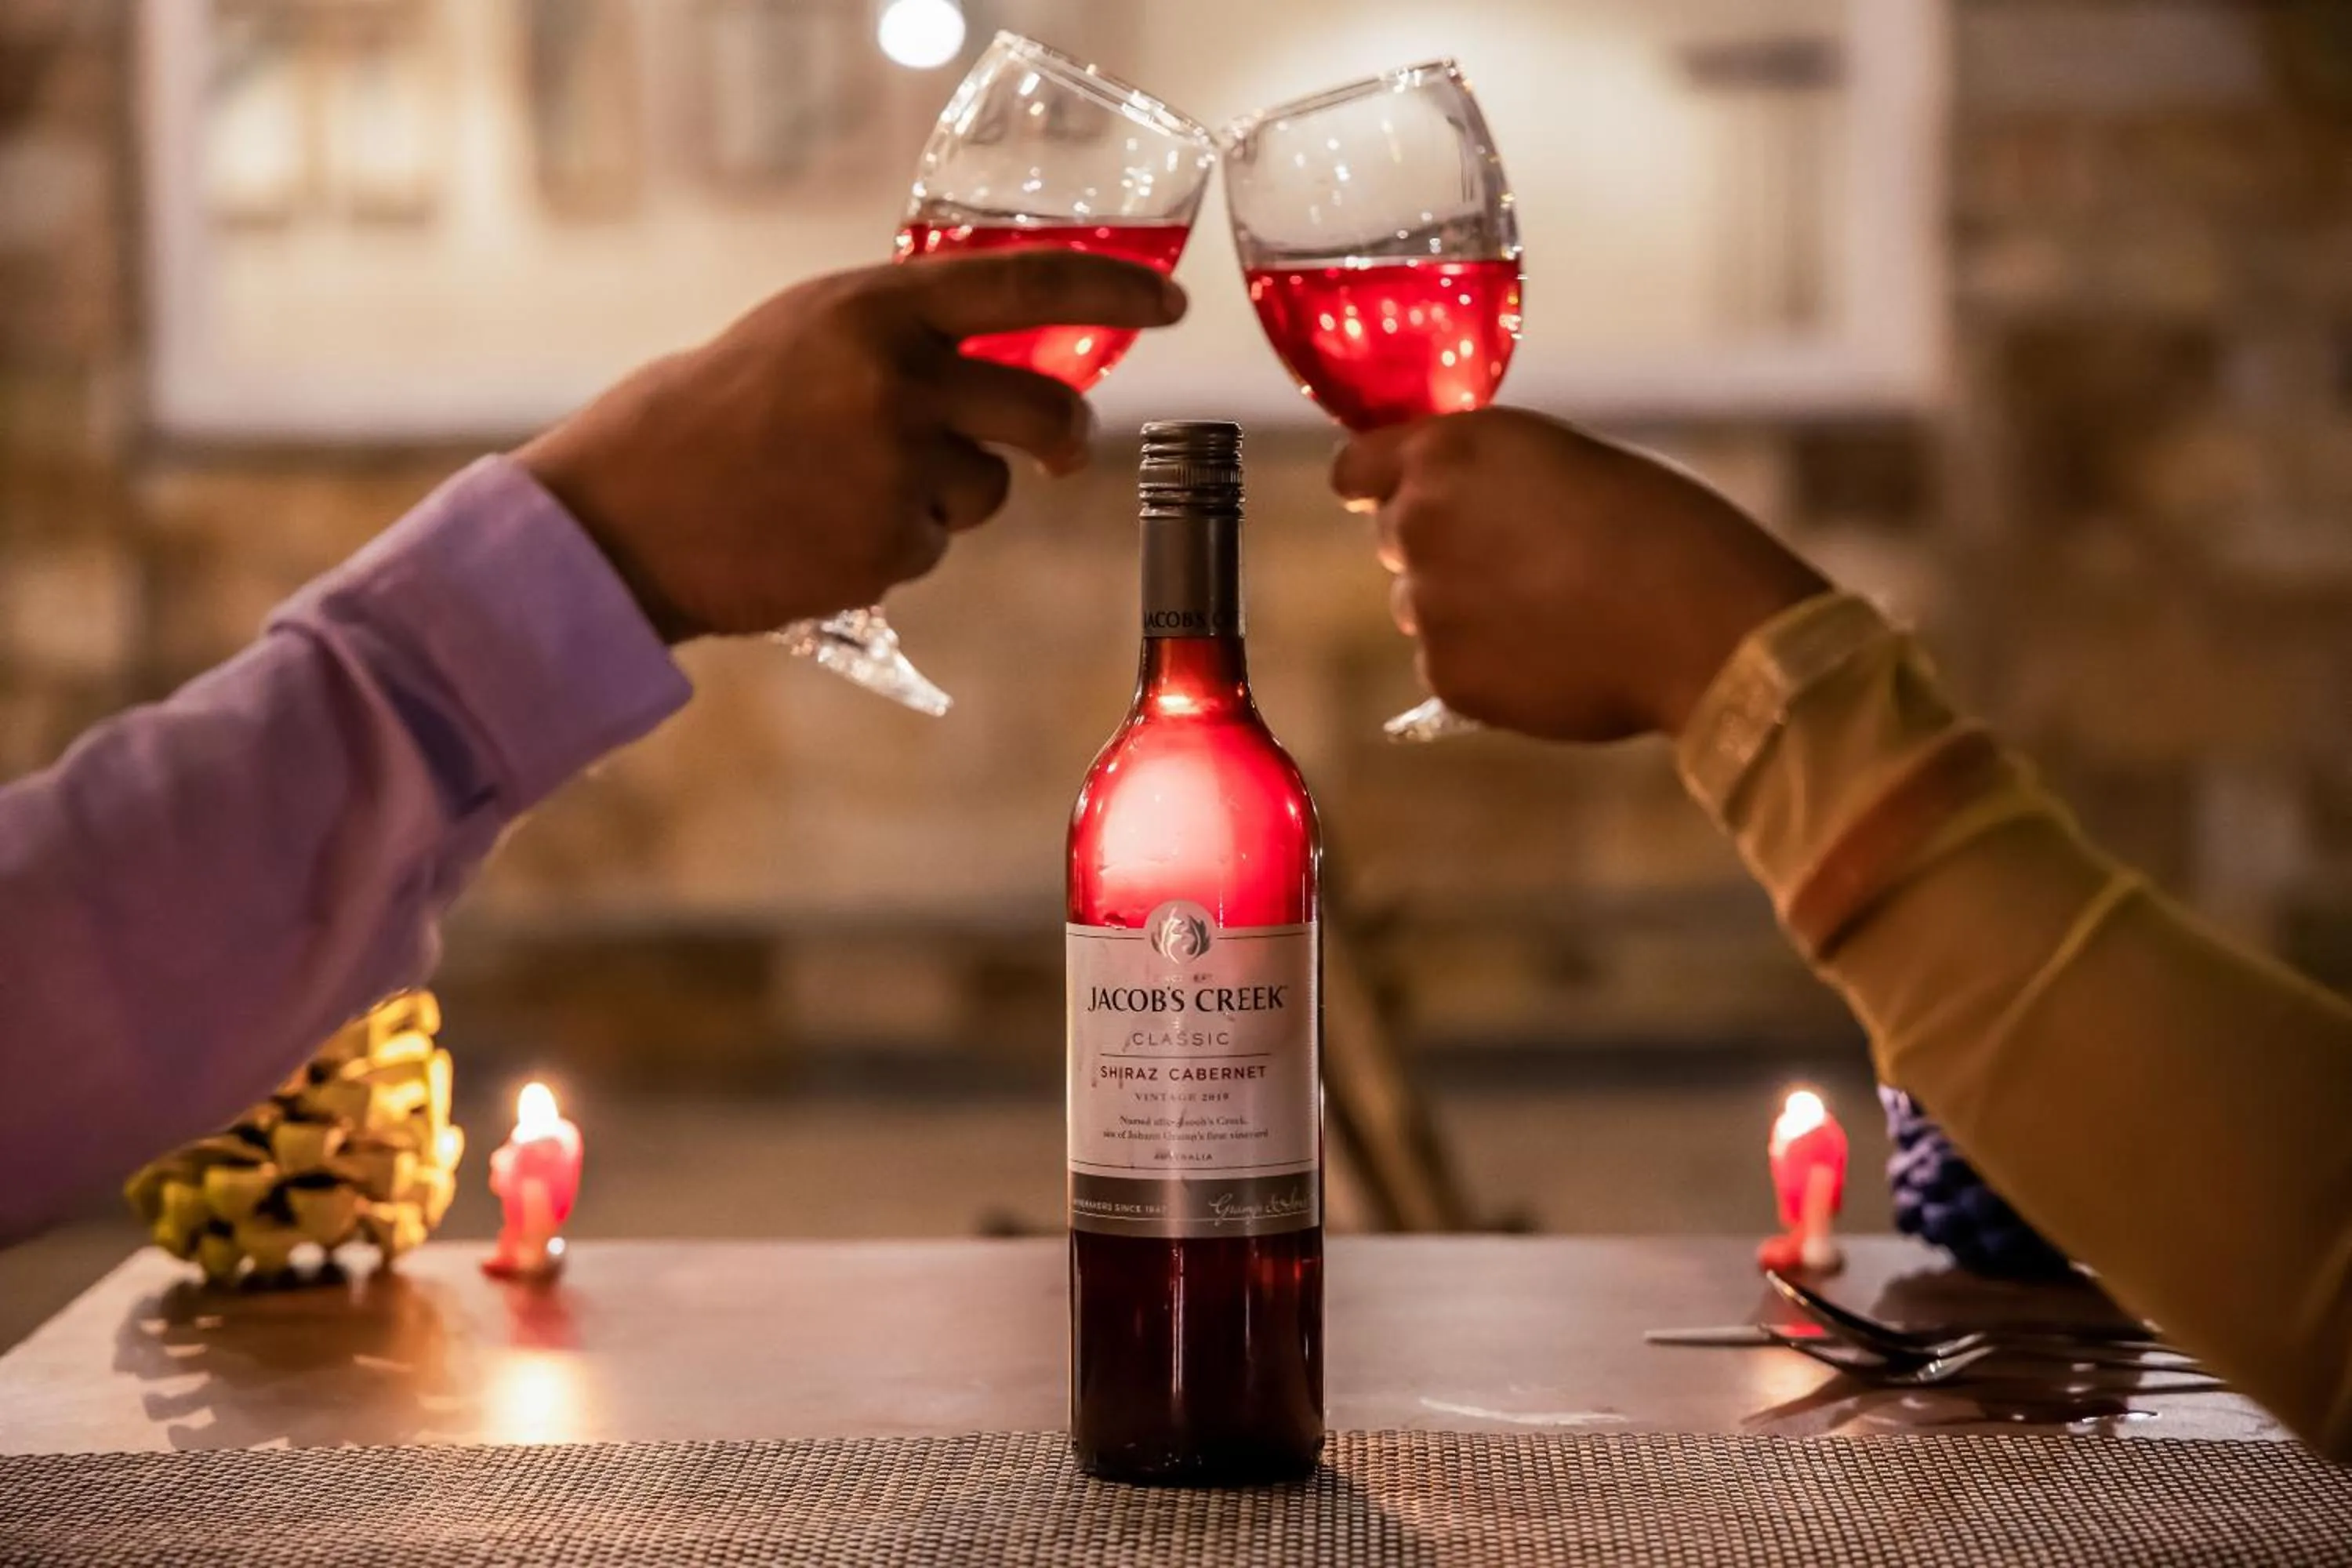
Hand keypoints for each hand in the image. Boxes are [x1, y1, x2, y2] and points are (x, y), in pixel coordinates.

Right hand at [518, 252, 1186, 640]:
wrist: (624, 515)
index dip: (1116, 291)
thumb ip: (901, 335)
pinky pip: (933, 547)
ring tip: (848, 490)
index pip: (1030, 283)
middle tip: (1062, 450)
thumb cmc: (711, 417)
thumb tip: (1005, 351)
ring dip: (947, 498)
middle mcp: (896, 380)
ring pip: (989, 490)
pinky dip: (895, 548)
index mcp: (873, 306)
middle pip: (1047, 411)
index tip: (1171, 304)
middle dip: (1065, 438)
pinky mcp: (887, 547)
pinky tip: (822, 533)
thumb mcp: (807, 333)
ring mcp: (895, 468)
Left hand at [1333, 408, 1829, 740]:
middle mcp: (1421, 522)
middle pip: (1395, 539)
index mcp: (1451, 452)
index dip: (1376, 485)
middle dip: (1440, 549)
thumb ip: (1489, 478)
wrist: (1705, 624)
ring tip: (1554, 614)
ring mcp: (1428, 605)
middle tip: (1523, 564)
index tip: (1393, 499)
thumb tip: (1453, 511)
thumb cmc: (1664, 528)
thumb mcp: (1566, 463)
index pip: (1355, 469)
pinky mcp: (1447, 676)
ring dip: (1464, 611)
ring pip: (1420, 608)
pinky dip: (1486, 669)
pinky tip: (1555, 659)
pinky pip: (1446, 669)